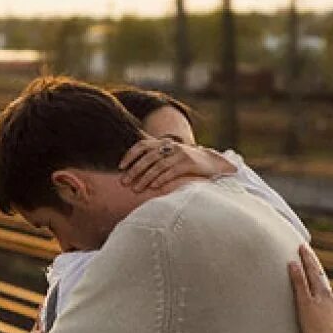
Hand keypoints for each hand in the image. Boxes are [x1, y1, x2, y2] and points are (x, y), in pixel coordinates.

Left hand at [119, 138, 235, 191]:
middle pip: (148, 157)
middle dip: (134, 170)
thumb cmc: (185, 162)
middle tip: (124, 182)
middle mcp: (171, 146)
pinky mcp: (189, 163)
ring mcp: (180, 154)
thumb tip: (132, 169)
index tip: (120, 167)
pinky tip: (153, 187)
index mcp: (163, 143)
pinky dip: (161, 179)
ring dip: (145, 178)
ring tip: (136, 189)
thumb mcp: (170, 156)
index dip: (130, 155)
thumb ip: (154, 158)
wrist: (213, 162)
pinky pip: (172, 171)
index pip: (142, 145)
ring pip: (158, 165)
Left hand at [289, 244, 332, 332]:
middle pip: (319, 273)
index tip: (311, 260)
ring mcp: (316, 299)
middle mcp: (326, 297)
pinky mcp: (306, 303)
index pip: (323, 281)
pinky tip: (292, 263)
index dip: (317, 270)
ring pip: (312, 275)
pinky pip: (300, 285)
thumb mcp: (330, 326)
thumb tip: (330, 315)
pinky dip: (297, 273)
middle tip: (304, 247)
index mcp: (331, 302)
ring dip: (307, 260)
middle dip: (311, 259)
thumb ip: (328, 316)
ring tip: (300, 249)